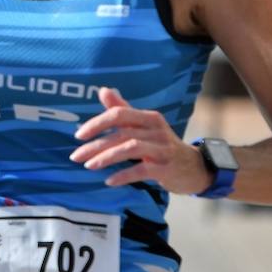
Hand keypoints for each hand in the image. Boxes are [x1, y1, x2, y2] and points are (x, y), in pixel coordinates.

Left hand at [70, 87, 210, 194]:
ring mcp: (162, 149)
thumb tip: (103, 90)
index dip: (97, 123)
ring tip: (89, 166)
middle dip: (95, 145)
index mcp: (148, 117)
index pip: (119, 114)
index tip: (78, 135)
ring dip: (106, 157)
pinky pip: (142, 170)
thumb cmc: (162, 144)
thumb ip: (123, 108)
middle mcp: (156, 130)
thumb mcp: (145, 125)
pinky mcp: (166, 168)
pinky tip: (109, 181)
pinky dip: (124, 175)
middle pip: (121, 133)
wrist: (195, 167)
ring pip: (130, 148)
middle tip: (75, 156)